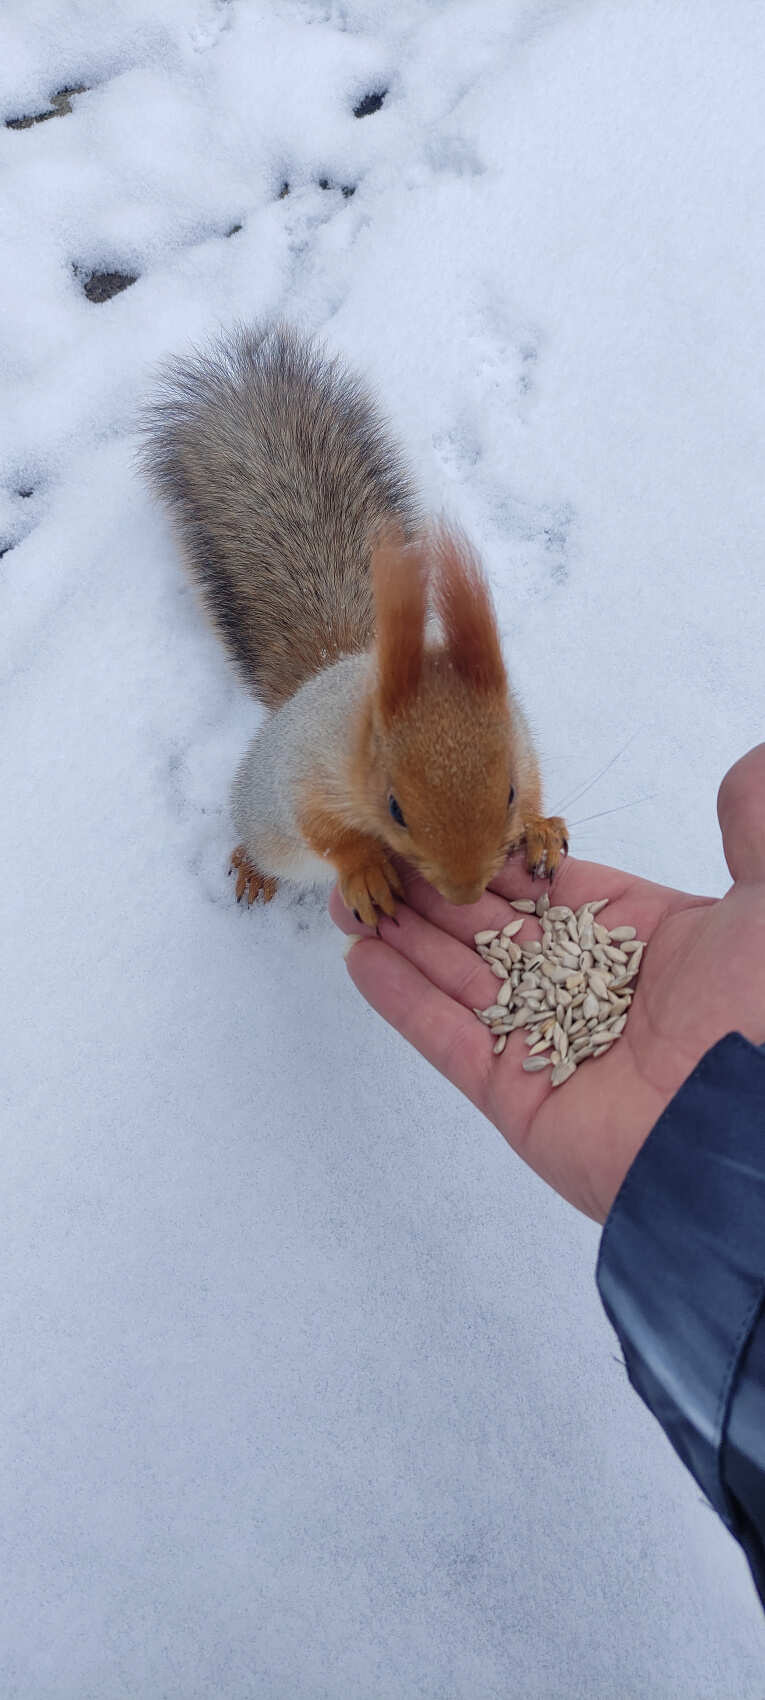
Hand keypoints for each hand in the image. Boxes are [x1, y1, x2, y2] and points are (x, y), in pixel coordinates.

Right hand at [330, 745, 764, 1222]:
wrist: (744, 1130)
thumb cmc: (762, 1014)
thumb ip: (755, 828)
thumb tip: (749, 763)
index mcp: (644, 939)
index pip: (549, 888)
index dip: (493, 857)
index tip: (439, 821)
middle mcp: (590, 988)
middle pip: (492, 930)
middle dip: (432, 893)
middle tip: (373, 857)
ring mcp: (550, 1042)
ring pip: (463, 978)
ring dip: (406, 937)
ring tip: (352, 897)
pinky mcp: (518, 1096)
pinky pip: (449, 1039)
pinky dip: (404, 999)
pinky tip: (364, 957)